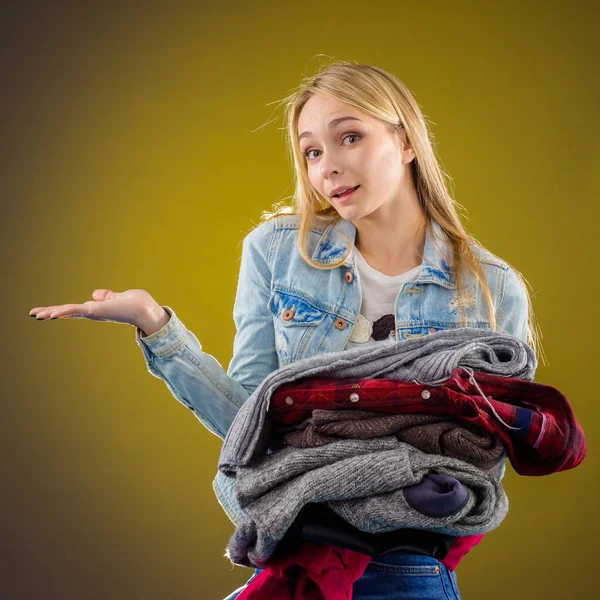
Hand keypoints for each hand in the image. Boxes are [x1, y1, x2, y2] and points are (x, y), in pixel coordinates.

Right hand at [28, 288, 155, 326]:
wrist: (145, 309)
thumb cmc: (136, 304)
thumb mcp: (118, 297)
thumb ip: (107, 296)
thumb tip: (95, 294)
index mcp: (97, 309)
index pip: (75, 309)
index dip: (61, 310)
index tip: (46, 312)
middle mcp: (93, 312)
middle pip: (68, 312)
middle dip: (50, 312)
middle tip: (33, 314)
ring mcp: (94, 312)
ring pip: (69, 312)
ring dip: (52, 312)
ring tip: (36, 314)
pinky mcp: (96, 311)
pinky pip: (76, 310)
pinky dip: (64, 311)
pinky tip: (52, 313)